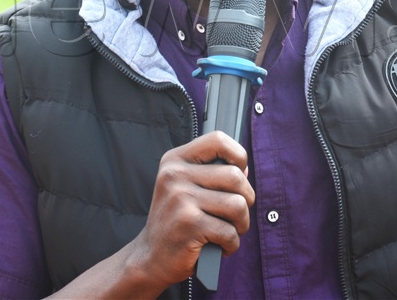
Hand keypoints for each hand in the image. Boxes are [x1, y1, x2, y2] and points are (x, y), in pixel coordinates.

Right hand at [129, 131, 255, 288]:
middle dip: (246, 199)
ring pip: (238, 205)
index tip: (239, 173)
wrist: (150, 257)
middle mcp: (175, 175)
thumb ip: (212, 173)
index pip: (218, 140)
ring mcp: (180, 199)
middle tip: (235, 214)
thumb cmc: (176, 221)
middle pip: (236, 176)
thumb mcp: (185, 186)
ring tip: (229, 231)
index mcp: (175, 160)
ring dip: (241, 224)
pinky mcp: (189, 225)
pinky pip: (230, 232)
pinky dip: (232, 244)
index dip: (238, 155)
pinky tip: (219, 246)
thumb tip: (244, 168)